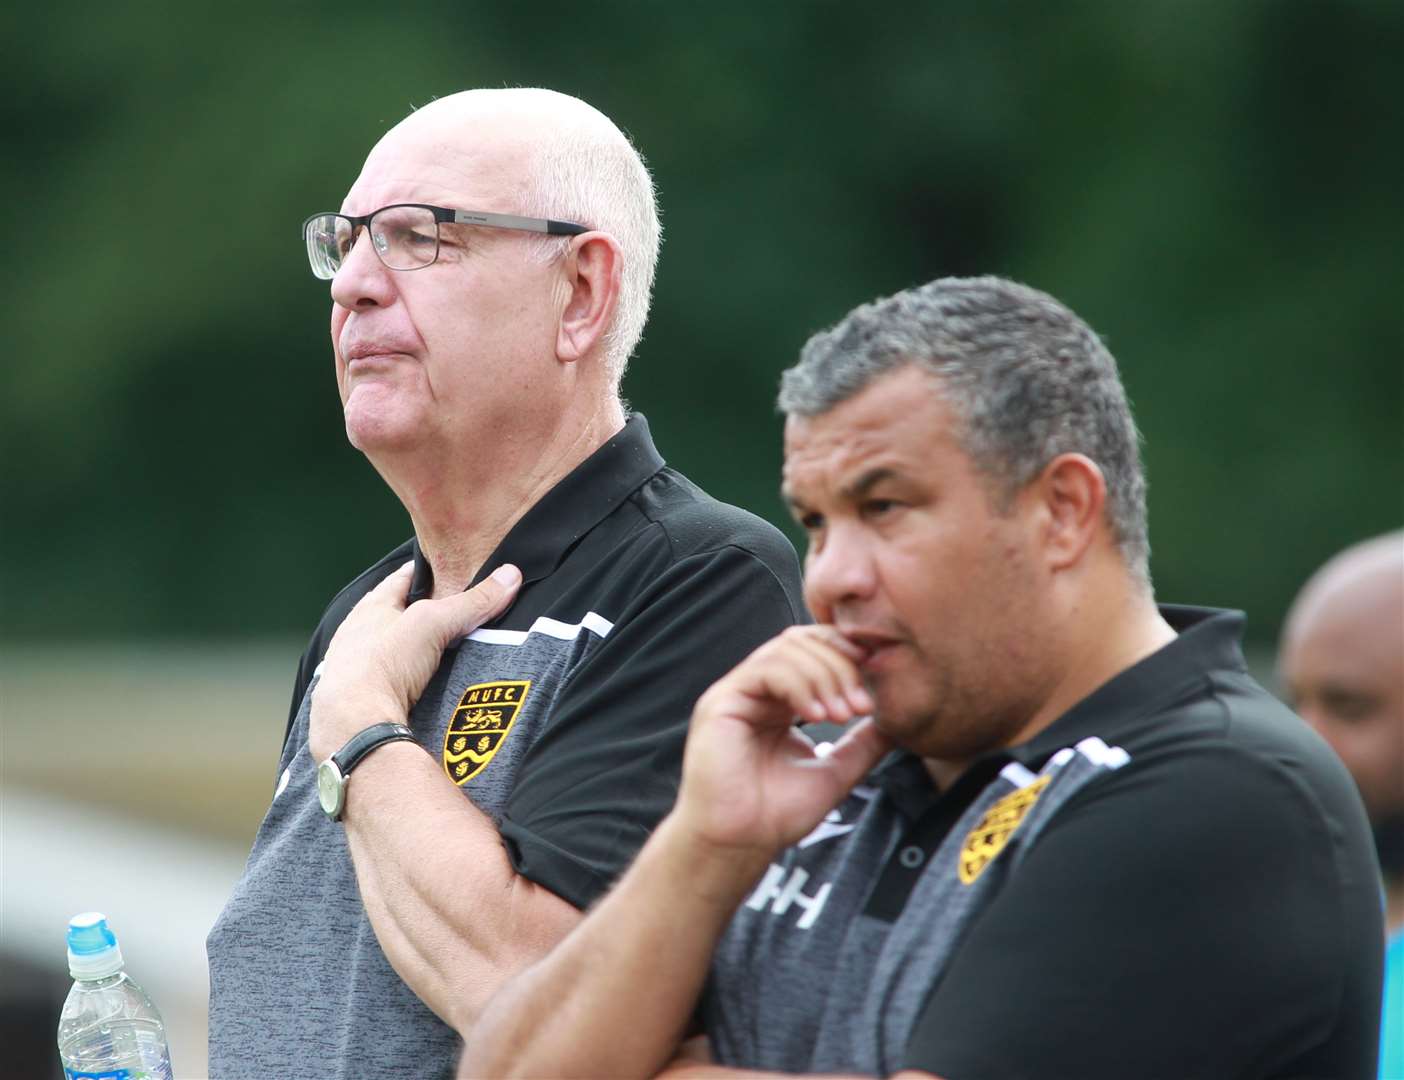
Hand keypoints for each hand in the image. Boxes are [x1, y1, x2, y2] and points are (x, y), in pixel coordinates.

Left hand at [308, 561, 521, 761]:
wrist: (355, 726)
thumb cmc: (382, 664)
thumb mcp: (433, 623)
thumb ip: (472, 601)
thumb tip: (510, 576)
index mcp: (368, 609)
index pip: (401, 579)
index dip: (426, 573)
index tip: (448, 570)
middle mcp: (357, 636)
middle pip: (397, 616)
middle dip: (424, 614)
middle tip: (454, 613)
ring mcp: (357, 670)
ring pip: (393, 650)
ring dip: (415, 651)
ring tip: (444, 652)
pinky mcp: (364, 700)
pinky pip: (392, 682)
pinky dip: (409, 680)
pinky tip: (424, 686)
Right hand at [673, 624, 893, 864]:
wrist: (741, 842)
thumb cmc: (777, 813)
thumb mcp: (836, 769)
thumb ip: (863, 742)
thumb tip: (898, 719)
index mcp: (779, 699)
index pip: (813, 651)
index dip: (846, 658)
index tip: (874, 690)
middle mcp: (756, 689)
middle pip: (802, 641)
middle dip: (840, 665)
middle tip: (861, 705)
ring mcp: (737, 692)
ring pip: (786, 650)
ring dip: (824, 675)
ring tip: (841, 714)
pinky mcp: (721, 701)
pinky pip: (766, 670)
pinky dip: (799, 685)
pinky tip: (817, 715)